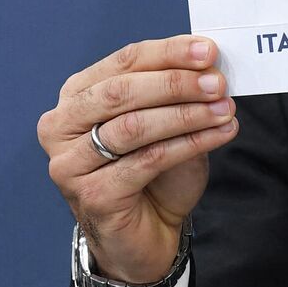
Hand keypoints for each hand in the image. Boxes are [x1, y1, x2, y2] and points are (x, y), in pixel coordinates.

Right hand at [38, 35, 238, 286]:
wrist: (146, 236)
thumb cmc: (153, 174)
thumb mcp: (164, 121)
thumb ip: (175, 91)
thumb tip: (208, 61)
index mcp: (76, 96)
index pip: (123, 61)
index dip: (168, 53)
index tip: (208, 50)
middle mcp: (62, 126)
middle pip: (121, 91)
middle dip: (176, 83)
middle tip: (218, 83)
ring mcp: (70, 163)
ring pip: (132, 127)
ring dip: (186, 114)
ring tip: (225, 109)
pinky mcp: (92, 195)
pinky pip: (147, 161)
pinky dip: (188, 144)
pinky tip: (218, 135)